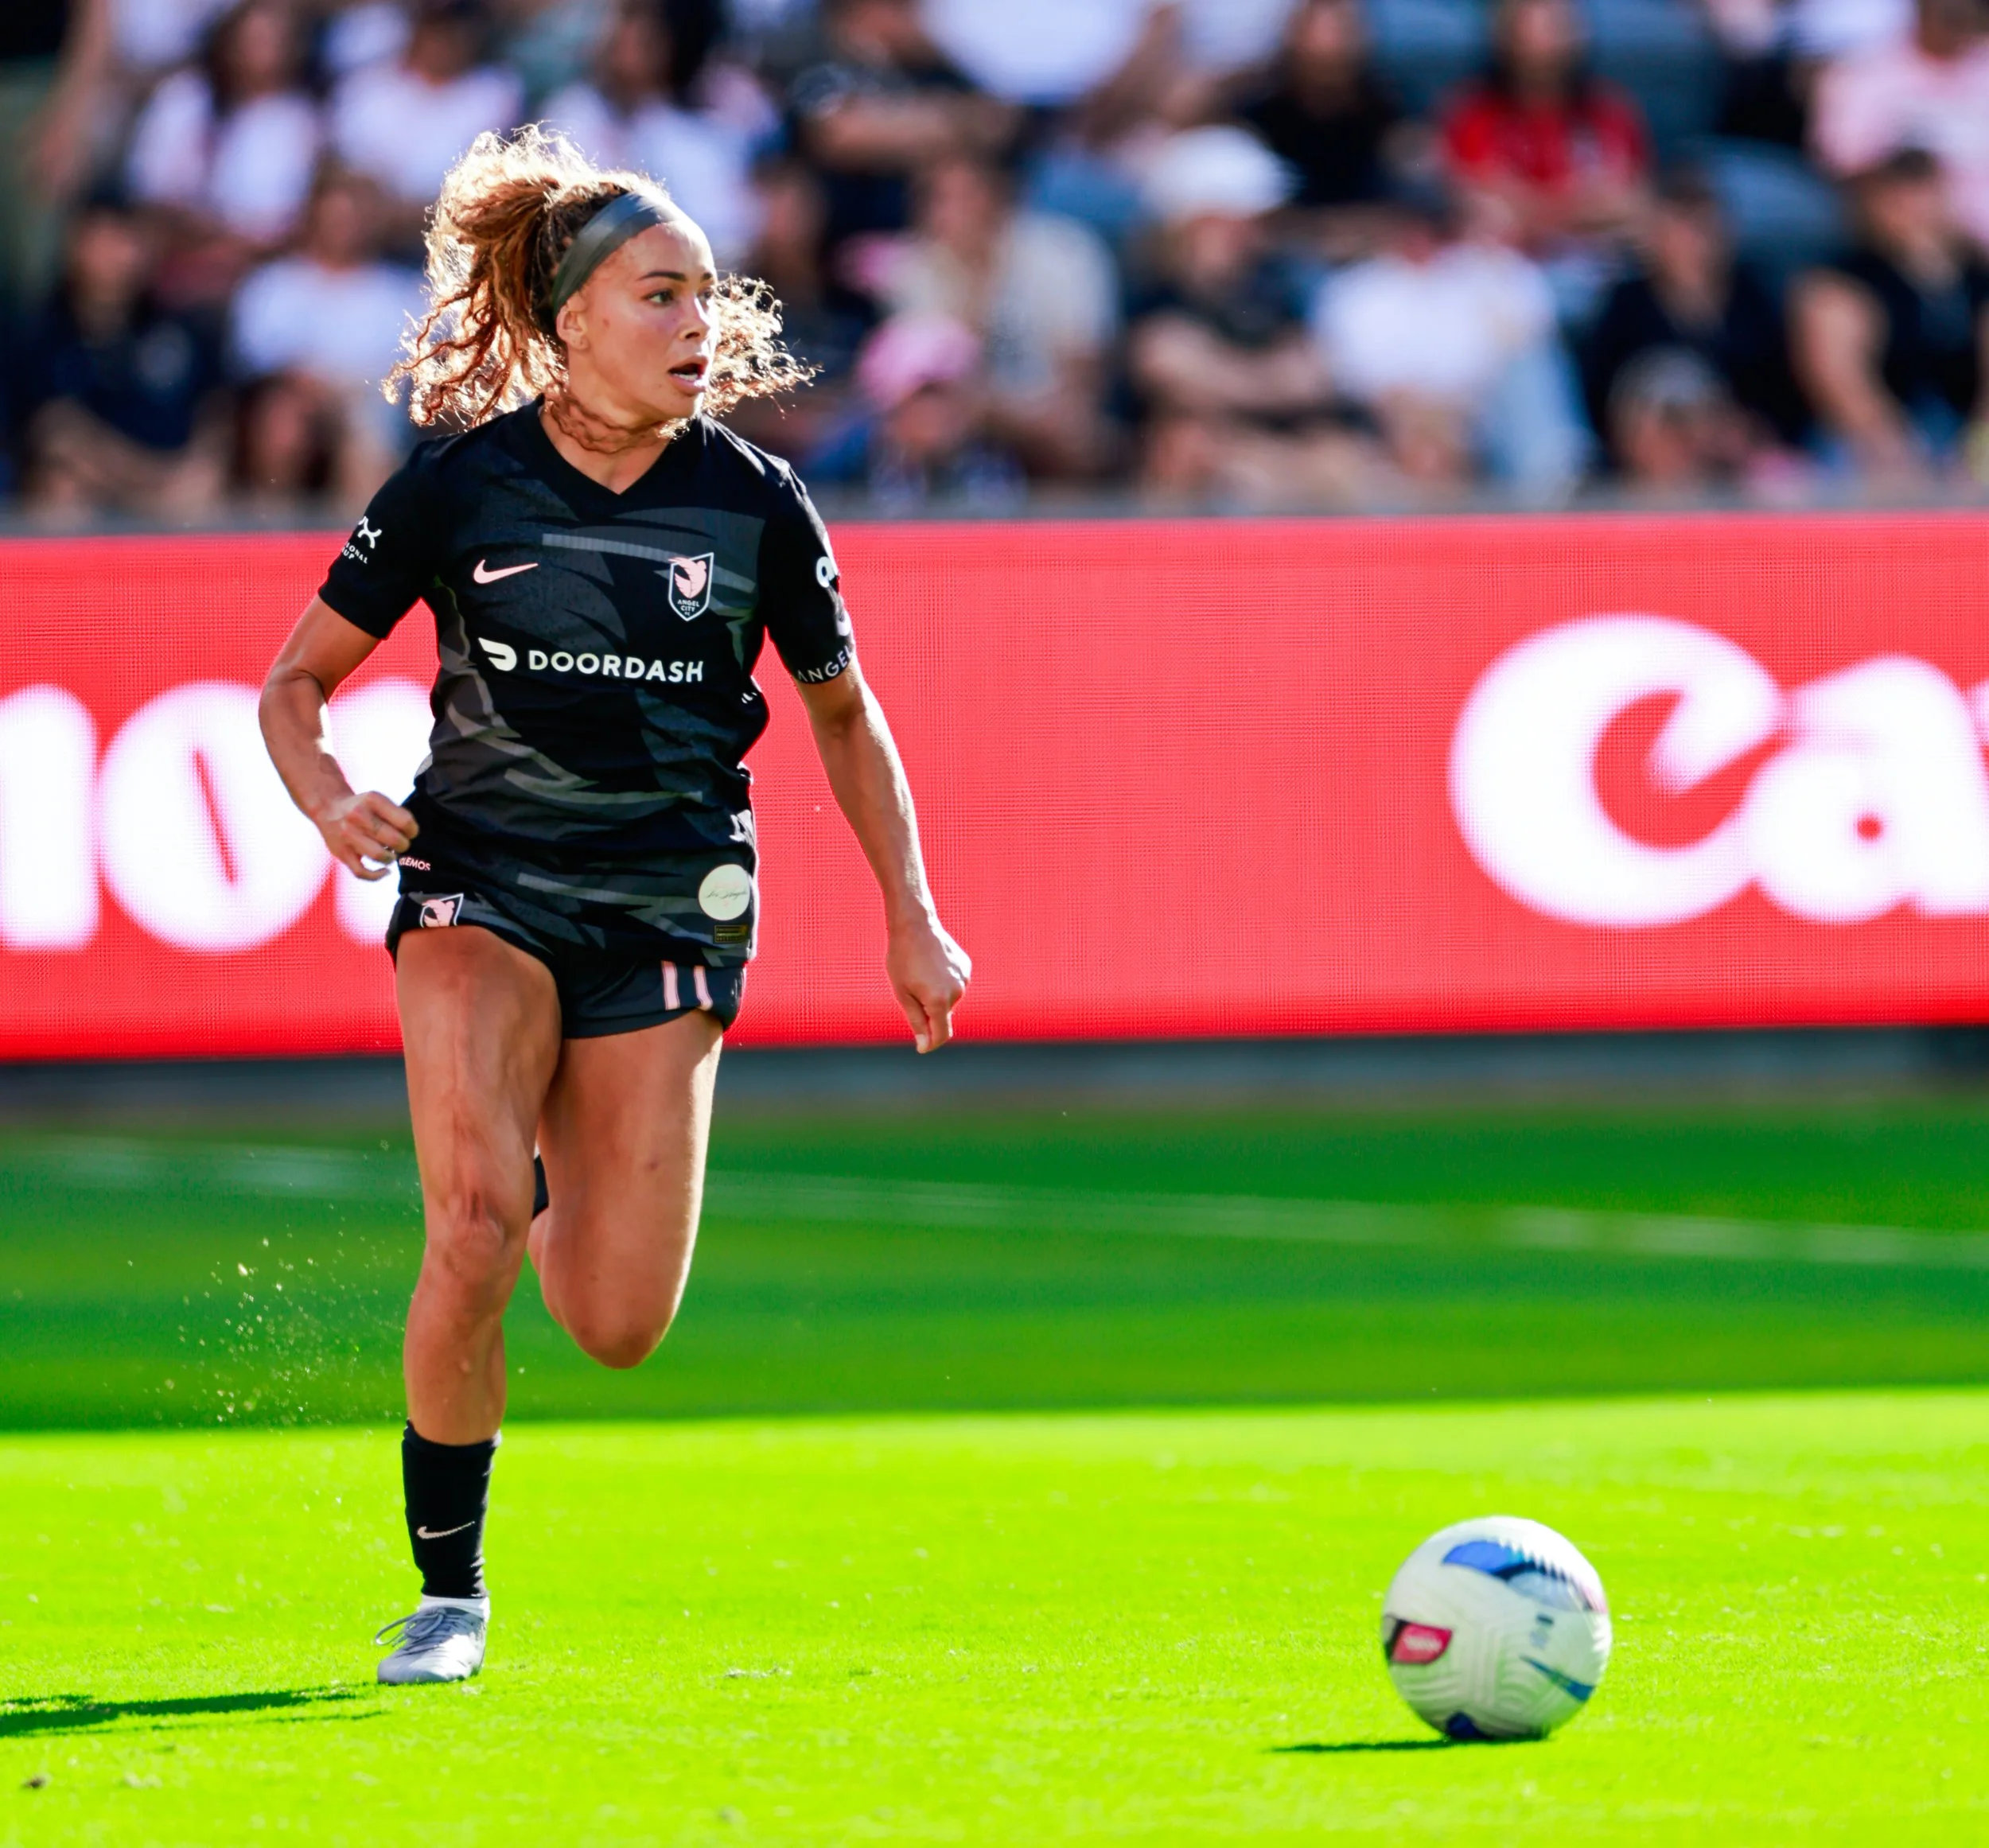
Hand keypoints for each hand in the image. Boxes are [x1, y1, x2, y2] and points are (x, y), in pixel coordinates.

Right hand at [314, 791, 416, 879]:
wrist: (329, 808)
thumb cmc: (362, 807)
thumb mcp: (378, 800)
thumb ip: (396, 814)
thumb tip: (412, 836)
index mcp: (372, 800)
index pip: (404, 821)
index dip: (413, 831)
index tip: (410, 833)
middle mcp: (358, 816)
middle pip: (393, 839)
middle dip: (403, 845)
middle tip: (401, 844)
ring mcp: (348, 835)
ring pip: (379, 855)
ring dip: (390, 858)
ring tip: (390, 854)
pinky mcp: (341, 852)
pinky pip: (361, 872)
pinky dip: (377, 875)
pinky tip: (385, 871)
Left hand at [887, 914, 970, 1053]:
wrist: (915, 925)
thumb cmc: (902, 960)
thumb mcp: (902, 994)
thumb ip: (917, 1022)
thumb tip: (925, 1046)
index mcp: (938, 1001)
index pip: (941, 1035)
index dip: (930, 1043)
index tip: (920, 1046)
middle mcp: (956, 992)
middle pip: (943, 1016)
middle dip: (928, 1012)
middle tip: (911, 989)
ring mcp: (964, 979)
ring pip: (949, 1000)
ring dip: (936, 996)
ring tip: (921, 974)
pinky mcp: (966, 968)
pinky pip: (954, 985)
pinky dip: (943, 983)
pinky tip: (932, 966)